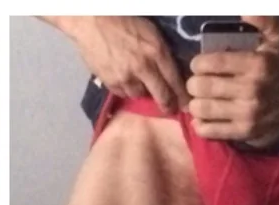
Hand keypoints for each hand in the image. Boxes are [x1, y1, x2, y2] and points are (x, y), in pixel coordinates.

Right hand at [61, 16, 188, 112]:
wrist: (93, 22)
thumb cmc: (123, 21)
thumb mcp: (150, 32)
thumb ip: (159, 52)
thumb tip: (168, 71)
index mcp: (157, 51)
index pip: (174, 79)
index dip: (181, 95)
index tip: (186, 105)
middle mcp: (144, 67)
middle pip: (161, 94)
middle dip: (167, 104)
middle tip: (169, 109)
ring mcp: (126, 77)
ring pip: (140, 95)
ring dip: (142, 92)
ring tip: (141, 86)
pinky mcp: (111, 83)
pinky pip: (123, 93)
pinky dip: (126, 90)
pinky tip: (125, 81)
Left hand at [186, 16, 278, 146]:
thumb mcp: (278, 41)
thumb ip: (263, 22)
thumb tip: (244, 13)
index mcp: (257, 64)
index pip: (211, 63)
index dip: (197, 64)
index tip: (198, 66)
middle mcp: (251, 89)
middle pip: (201, 86)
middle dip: (192, 84)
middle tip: (195, 84)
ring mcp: (247, 113)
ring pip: (201, 108)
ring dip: (194, 104)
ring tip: (199, 100)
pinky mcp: (243, 131)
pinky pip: (208, 130)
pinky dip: (200, 124)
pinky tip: (203, 117)